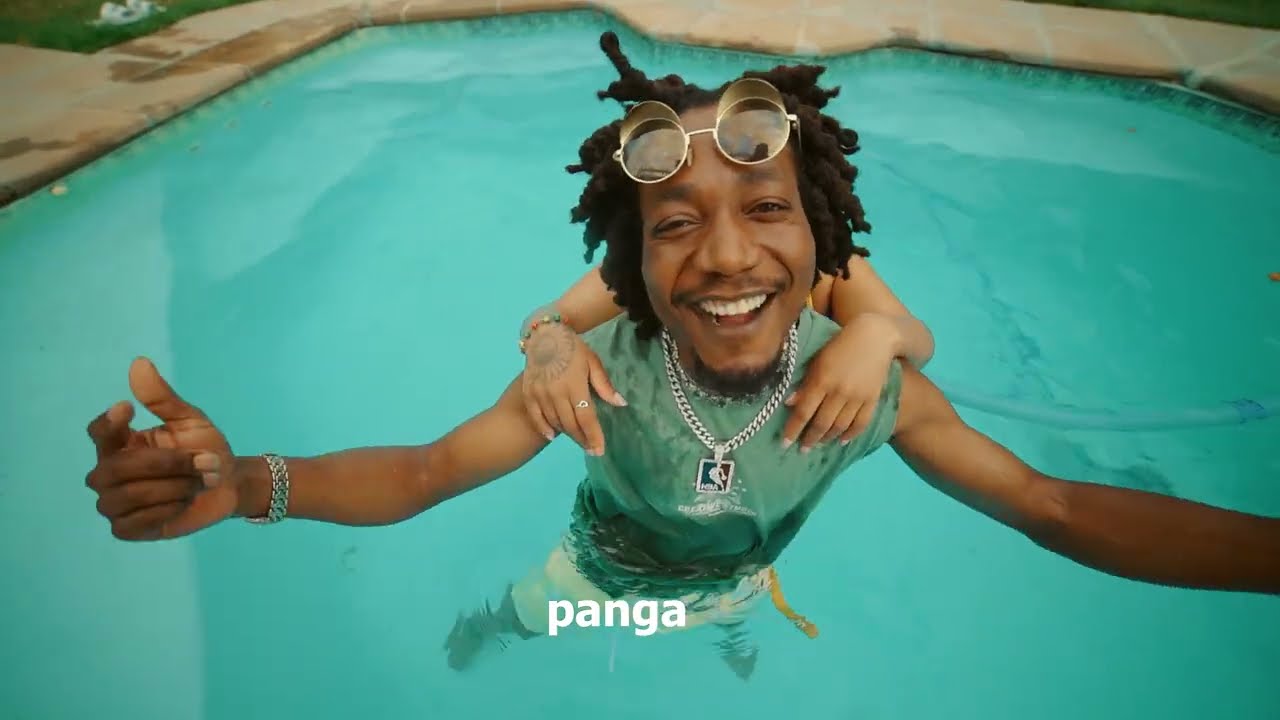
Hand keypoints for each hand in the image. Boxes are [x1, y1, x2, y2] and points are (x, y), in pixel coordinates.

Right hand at [85, 357, 238, 540]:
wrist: (230, 483)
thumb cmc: (205, 447)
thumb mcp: (191, 419)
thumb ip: (163, 398)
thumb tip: (139, 363)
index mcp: (121, 442)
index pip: (99, 432)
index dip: (108, 422)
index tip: (128, 408)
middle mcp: (110, 472)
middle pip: (116, 469)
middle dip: (166, 466)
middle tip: (204, 462)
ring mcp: (115, 503)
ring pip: (127, 497)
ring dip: (172, 488)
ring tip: (202, 481)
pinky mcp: (127, 528)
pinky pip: (131, 523)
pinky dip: (163, 512)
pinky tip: (185, 502)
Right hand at [520, 322, 625, 455]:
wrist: (544, 334)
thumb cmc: (573, 347)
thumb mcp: (593, 362)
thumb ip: (604, 385)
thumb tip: (620, 403)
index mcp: (575, 384)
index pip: (586, 417)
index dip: (594, 436)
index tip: (600, 450)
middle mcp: (556, 392)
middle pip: (571, 424)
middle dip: (583, 440)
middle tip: (591, 450)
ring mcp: (540, 393)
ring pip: (555, 422)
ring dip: (568, 434)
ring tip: (579, 440)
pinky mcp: (529, 392)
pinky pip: (535, 416)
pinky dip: (544, 428)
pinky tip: (552, 436)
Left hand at [781, 313, 901, 451]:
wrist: (875, 336)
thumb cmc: (840, 345)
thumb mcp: (818, 360)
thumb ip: (805, 383)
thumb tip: (789, 404)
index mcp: (822, 380)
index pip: (804, 412)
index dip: (793, 429)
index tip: (784, 443)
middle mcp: (839, 391)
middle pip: (821, 423)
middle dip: (809, 439)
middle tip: (802, 449)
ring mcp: (858, 397)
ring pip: (840, 426)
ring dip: (827, 438)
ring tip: (818, 444)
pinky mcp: (873, 399)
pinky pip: (861, 423)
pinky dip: (851, 435)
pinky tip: (842, 441)